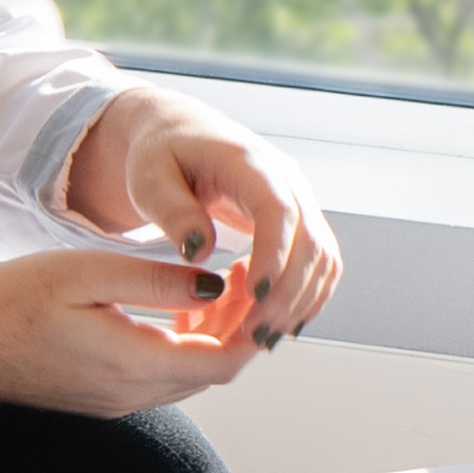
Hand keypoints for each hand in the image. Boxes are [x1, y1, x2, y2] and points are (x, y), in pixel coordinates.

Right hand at [0, 244, 269, 415]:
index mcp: (131, 363)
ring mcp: (116, 401)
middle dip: (237, 328)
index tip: (254, 282)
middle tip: (239, 278)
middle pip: (212, 372)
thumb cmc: (9, 304)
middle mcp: (130, 393)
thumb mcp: (86, 272)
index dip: (251, 325)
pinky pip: (161, 378)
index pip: (223, 362)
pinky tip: (170, 312)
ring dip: (209, 338)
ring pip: (188, 377)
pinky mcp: (102, 398)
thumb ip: (155, 280)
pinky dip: (181, 347)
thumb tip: (216, 286)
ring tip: (211, 289)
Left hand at [60, 87, 340, 343]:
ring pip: (323, 257)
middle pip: (311, 240)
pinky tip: (278, 321)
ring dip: (300, 301)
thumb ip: (173, 212)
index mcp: (248, 161)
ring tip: (263, 338)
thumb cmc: (161, 153)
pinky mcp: (298, 221)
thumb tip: (200, 250)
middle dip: (288, 293)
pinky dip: (306, 296)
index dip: (274, 255)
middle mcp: (285, 179)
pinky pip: (319, 262)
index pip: (278, 209)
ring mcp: (298, 200)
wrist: (180, 134)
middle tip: (255, 335)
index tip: (255, 295)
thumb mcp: (150, 179)